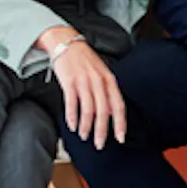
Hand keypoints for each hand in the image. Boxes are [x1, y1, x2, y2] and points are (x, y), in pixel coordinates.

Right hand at [41, 28, 127, 147]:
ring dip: (86, 127)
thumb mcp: (101, 73)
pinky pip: (72, 103)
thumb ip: (107, 92)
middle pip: (103, 112)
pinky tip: (72, 126)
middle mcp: (99, 82)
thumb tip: (111, 112)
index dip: (120, 124)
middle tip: (99, 145)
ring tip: (85, 136)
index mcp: (110, 80)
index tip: (120, 138)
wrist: (66, 42)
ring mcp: (84, 81)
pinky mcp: (69, 82)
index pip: (118, 106)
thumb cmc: (84, 60)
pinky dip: (72, 117)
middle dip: (102, 131)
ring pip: (88, 110)